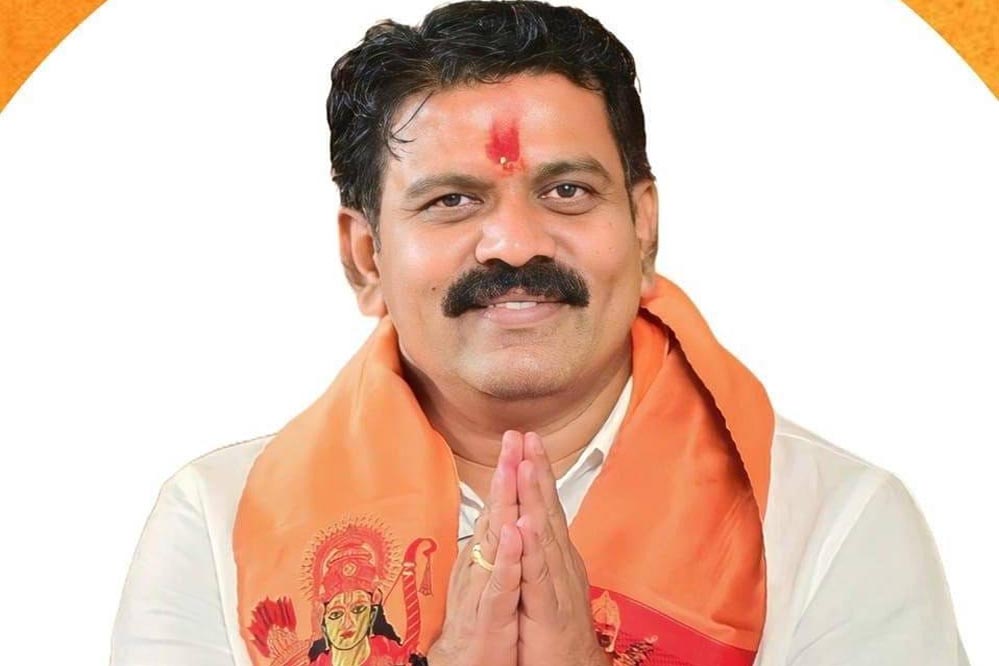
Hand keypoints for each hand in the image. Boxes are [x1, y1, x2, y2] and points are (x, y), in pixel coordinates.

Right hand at [427, 432, 524, 665]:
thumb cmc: (484, 625)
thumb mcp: (494, 581)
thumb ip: (494, 549)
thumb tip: (498, 518)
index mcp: (490, 557)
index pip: (502, 508)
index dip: (510, 474)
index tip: (517, 439)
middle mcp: (484, 566)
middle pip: (497, 513)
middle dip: (506, 474)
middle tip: (511, 437)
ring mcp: (486, 589)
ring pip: (495, 542)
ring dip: (503, 504)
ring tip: (510, 469)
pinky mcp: (491, 616)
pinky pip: (500, 584)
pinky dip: (508, 559)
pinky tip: (514, 534)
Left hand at [516, 432, 608, 665]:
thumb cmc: (554, 628)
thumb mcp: (544, 581)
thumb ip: (539, 551)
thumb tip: (531, 519)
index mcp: (555, 555)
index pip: (545, 506)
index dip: (536, 472)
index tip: (526, 440)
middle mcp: (560, 562)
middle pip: (547, 509)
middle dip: (536, 470)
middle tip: (528, 435)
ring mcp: (556, 583)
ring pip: (543, 534)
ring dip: (535, 498)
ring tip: (525, 464)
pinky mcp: (548, 609)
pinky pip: (537, 574)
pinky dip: (531, 548)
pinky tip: (525, 524)